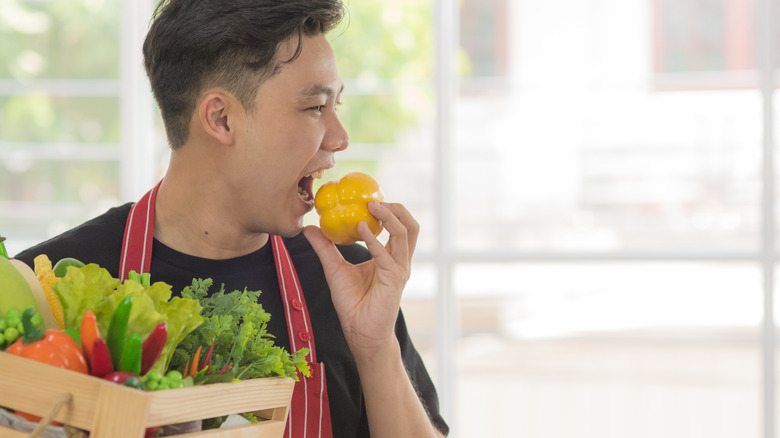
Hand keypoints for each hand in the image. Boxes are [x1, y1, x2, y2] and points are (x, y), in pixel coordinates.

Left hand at [303, 201, 418, 356]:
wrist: (360, 332)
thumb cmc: (352, 303)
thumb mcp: (334, 268)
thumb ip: (325, 248)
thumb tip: (310, 228)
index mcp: (390, 257)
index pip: (399, 227)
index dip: (389, 210)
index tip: (369, 197)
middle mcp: (399, 261)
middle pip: (411, 226)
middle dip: (397, 209)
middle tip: (375, 198)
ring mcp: (399, 270)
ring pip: (404, 234)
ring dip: (388, 217)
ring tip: (371, 205)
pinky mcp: (394, 281)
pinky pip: (386, 255)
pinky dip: (374, 240)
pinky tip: (361, 228)